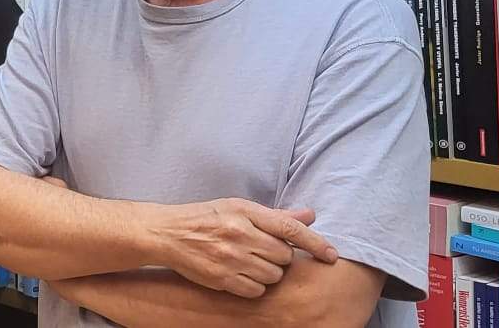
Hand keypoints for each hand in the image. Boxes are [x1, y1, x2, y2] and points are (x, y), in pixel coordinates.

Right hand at [152, 198, 337, 297]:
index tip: (332, 255)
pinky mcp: (222, 278)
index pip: (290, 229)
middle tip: (263, 251)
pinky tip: (242, 274)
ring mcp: (230, 258)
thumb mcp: (238, 208)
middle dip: (280, 257)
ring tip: (251, 262)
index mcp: (246, 212)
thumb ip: (276, 215)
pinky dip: (254, 285)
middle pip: (284, 256)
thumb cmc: (205, 217)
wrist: (166, 233)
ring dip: (269, 273)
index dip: (316, 243)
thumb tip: (310, 215)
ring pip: (273, 275)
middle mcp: (240, 234)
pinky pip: (256, 290)